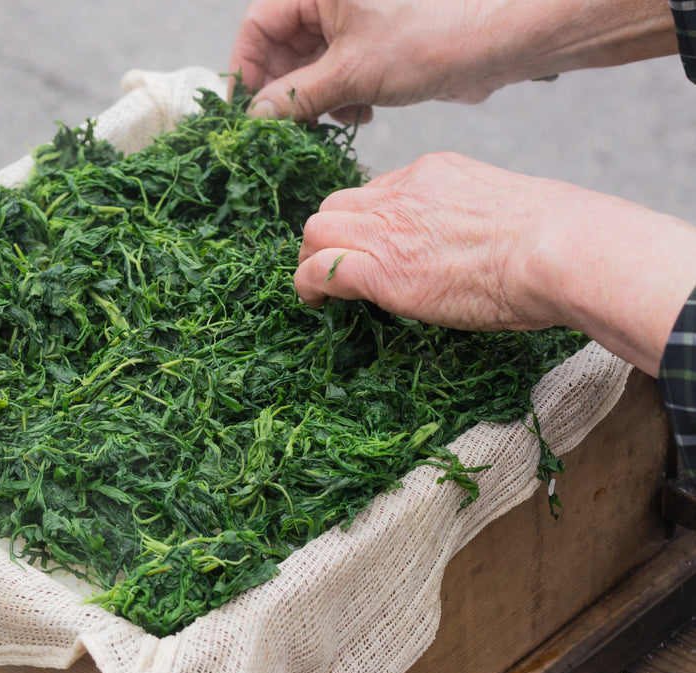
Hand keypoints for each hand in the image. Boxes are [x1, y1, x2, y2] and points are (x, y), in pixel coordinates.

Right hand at [229, 0, 673, 121]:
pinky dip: (341, 96)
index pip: (258, 25)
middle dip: (286, 90)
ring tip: (337, 118)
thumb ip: (294, 97)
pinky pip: (340, 71)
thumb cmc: (432, 36)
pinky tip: (360, 112)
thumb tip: (256, 119)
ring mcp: (356, 19)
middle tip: (290, 128)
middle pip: (283, 46)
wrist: (503, 38)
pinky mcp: (378, 41)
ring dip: (315, 99)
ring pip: (311, 63)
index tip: (246, 114)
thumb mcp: (350, 73)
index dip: (248, 71)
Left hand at [296, 152, 695, 374]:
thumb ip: (474, 219)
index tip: (373, 247)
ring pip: (317, 230)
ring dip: (311, 259)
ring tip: (319, 288)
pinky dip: (308, 285)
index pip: (376, 191)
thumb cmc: (558, 240)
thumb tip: (477, 247)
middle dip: (328, 235)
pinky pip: (320, 270)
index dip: (365, 222)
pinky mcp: (382, 268)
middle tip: (332, 266)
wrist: (560, 250)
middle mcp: (403, 192)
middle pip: (336, 205)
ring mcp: (389, 228)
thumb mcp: (508, 210)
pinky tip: (317, 303)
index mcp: (434, 172)